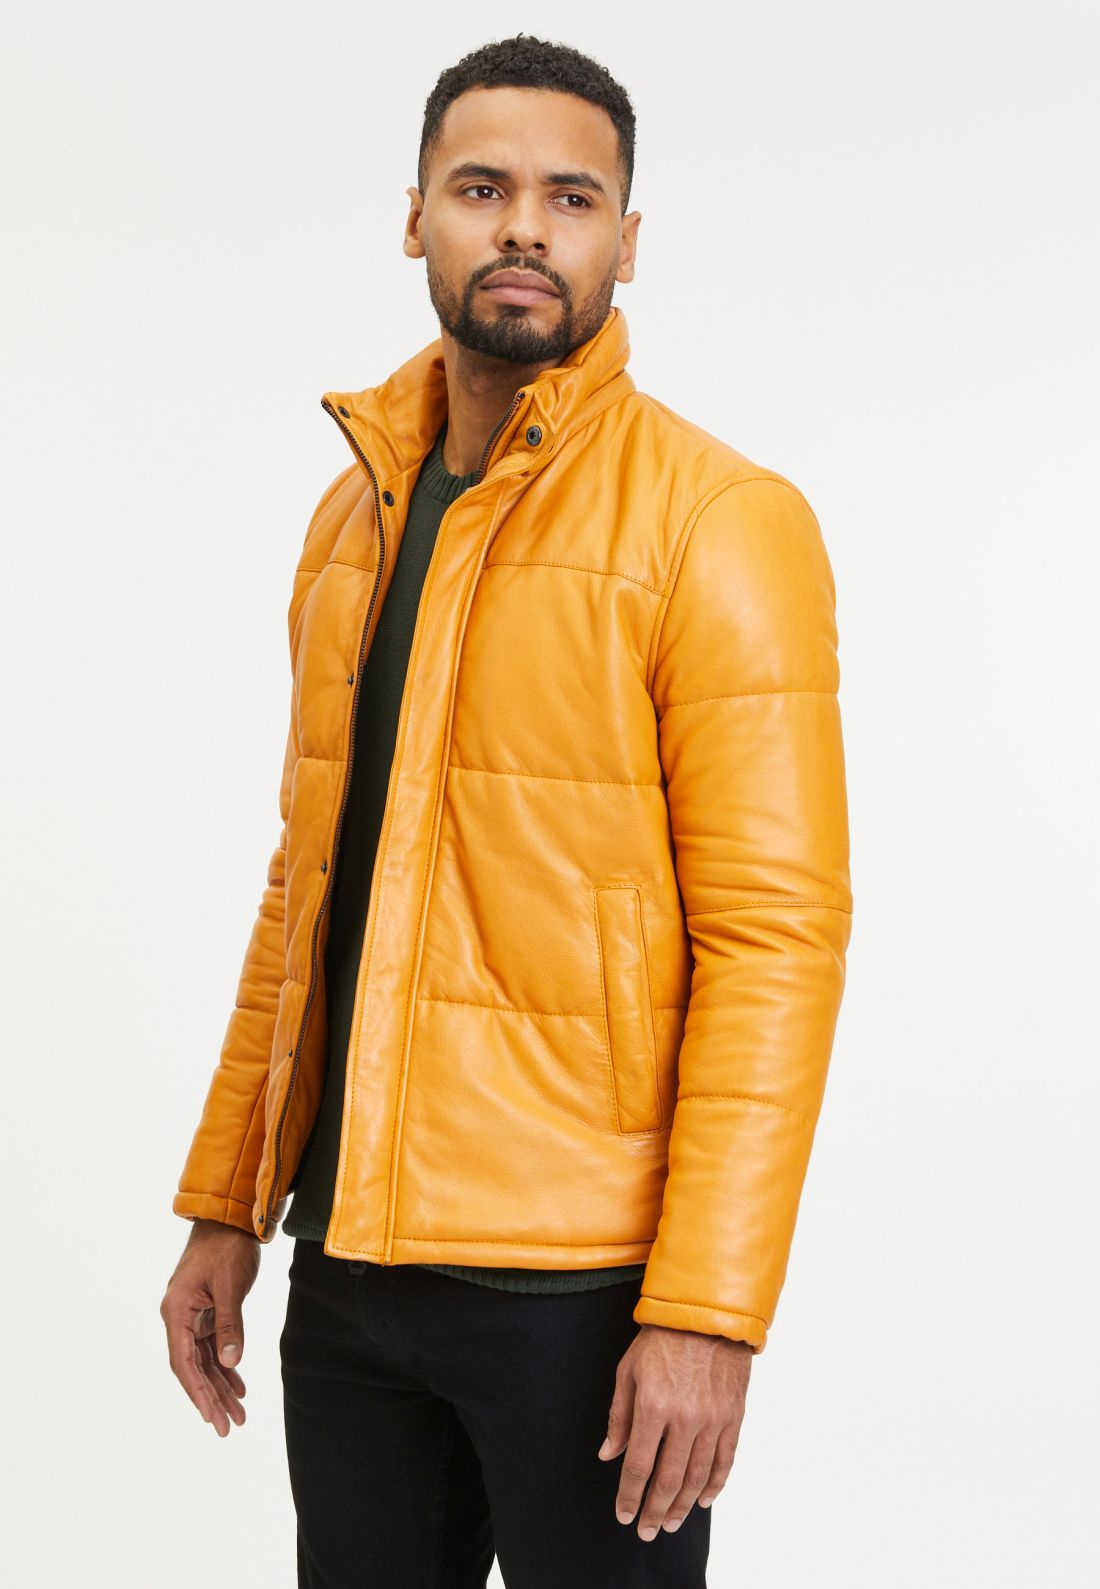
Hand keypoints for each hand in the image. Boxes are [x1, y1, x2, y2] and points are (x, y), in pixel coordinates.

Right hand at [160, 1218, 260, 1437]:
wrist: (230, 1217)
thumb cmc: (228, 1247)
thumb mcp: (231, 1285)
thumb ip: (230, 1324)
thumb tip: (229, 1361)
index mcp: (177, 1311)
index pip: (184, 1362)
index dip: (197, 1392)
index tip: (210, 1417)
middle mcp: (179, 1317)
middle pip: (193, 1367)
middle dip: (210, 1398)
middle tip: (227, 1428)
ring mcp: (192, 1315)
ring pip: (204, 1360)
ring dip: (220, 1386)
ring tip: (237, 1414)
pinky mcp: (206, 1311)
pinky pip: (213, 1347)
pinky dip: (225, 1366)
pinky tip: (238, 1386)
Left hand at [597, 1323, 751, 1538]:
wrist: (707, 1314)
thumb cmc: (661, 1339)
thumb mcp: (629, 1370)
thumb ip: (619, 1416)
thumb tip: (608, 1454)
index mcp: (653, 1406)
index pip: (639, 1466)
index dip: (630, 1496)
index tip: (624, 1515)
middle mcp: (685, 1419)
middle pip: (668, 1480)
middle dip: (655, 1511)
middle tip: (647, 1531)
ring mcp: (713, 1420)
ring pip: (697, 1477)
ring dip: (682, 1505)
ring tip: (670, 1523)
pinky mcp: (733, 1417)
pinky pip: (725, 1461)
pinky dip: (714, 1486)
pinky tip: (702, 1501)